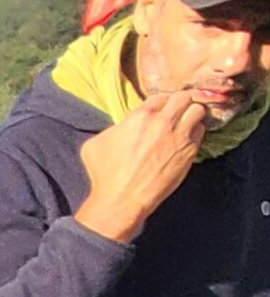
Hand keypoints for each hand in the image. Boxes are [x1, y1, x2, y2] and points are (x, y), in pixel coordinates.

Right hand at [76, 91, 206, 242]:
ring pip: (198, 110)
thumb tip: (120, 128)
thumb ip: (113, 129)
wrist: (122, 199)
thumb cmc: (105, 175)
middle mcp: (162, 122)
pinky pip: (201, 131)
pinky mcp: (189, 151)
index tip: (161, 109)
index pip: (160, 97)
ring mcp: (179, 136)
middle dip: (180, 103)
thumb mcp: (95, 145)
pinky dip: (196, 131)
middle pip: (183, 97)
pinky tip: (187, 138)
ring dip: (192, 114)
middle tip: (178, 111)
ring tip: (187, 122)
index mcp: (139, 117)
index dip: (161, 102)